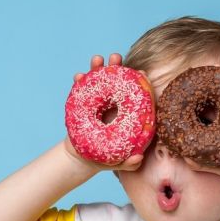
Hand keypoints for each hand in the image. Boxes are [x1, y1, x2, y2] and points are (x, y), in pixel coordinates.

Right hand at [67, 53, 146, 172]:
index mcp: (127, 114)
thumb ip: (128, 163)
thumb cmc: (105, 159)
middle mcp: (114, 104)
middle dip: (117, 67)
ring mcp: (99, 102)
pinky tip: (78, 76)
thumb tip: (138, 158)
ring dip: (98, 68)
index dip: (139, 83)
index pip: (136, 95)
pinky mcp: (85, 103)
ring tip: (97, 60)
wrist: (82, 158)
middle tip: (115, 58)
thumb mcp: (117, 161)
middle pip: (117, 81)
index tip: (141, 74)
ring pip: (99, 81)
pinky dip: (80, 81)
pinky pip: (82, 89)